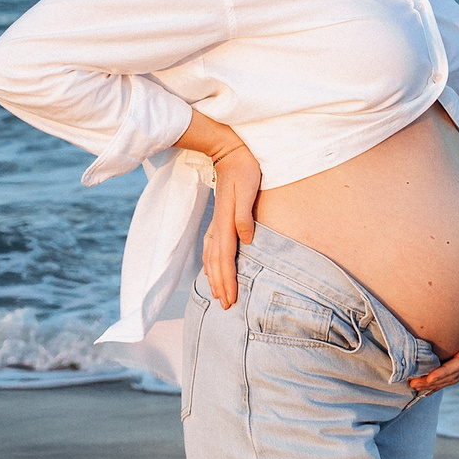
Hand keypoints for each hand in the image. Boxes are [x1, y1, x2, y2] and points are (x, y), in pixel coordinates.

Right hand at [201, 141, 261, 308]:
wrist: (229, 151)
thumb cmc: (244, 169)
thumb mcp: (248, 189)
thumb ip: (244, 215)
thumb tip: (246, 240)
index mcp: (226, 223)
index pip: (225, 259)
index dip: (227, 281)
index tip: (231, 300)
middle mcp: (218, 226)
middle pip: (216, 263)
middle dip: (220, 286)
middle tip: (226, 307)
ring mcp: (216, 222)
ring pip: (211, 257)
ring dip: (214, 277)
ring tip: (218, 294)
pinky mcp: (219, 218)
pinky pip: (211, 247)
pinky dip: (210, 263)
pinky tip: (211, 269)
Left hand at [410, 277, 458, 395]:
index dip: (446, 371)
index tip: (430, 377)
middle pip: (454, 374)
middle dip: (434, 381)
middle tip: (414, 384)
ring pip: (452, 377)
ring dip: (434, 384)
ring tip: (414, 386)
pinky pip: (453, 374)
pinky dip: (440, 382)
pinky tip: (426, 388)